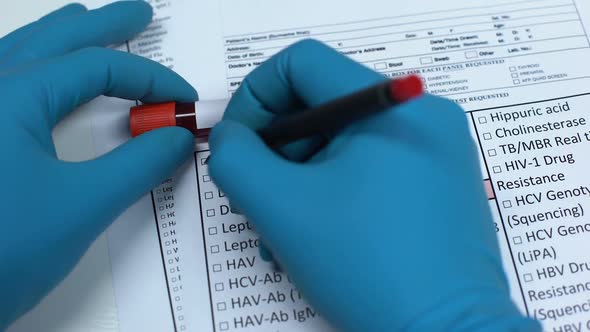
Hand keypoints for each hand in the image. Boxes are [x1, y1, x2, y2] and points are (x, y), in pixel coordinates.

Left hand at [0, 2, 195, 326]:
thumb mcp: (83, 206)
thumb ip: (140, 165)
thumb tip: (178, 137)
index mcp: (11, 98)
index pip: (98, 67)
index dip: (151, 79)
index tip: (183, 101)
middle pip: (55, 39)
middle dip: (104, 23)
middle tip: (140, 12)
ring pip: (21, 53)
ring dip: (64, 37)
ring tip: (91, 25)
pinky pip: (4, 82)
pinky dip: (35, 67)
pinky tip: (39, 73)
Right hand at [208, 40, 539, 330]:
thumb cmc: (370, 269)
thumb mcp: (282, 207)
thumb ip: (236, 159)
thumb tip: (230, 139)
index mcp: (390, 107)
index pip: (302, 64)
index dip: (255, 97)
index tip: (240, 147)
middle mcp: (420, 118)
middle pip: (321, 106)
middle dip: (275, 153)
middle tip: (256, 199)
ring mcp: (433, 154)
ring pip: (341, 145)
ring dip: (298, 183)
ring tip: (282, 234)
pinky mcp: (434, 186)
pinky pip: (368, 171)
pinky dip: (331, 195)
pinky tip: (314, 238)